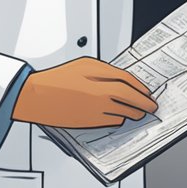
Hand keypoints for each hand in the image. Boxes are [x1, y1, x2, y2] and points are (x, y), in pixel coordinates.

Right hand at [11, 57, 157, 128]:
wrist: (34, 96)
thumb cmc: (56, 79)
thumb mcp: (82, 65)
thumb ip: (105, 71)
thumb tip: (124, 80)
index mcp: (97, 76)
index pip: (127, 81)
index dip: (140, 87)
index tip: (147, 92)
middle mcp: (98, 93)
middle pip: (130, 98)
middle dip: (144, 102)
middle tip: (151, 106)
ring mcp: (94, 109)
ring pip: (123, 112)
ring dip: (134, 113)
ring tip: (139, 112)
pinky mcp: (88, 122)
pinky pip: (111, 121)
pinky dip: (119, 119)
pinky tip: (121, 116)